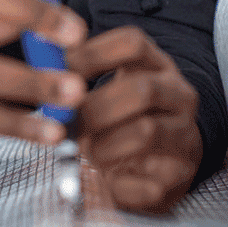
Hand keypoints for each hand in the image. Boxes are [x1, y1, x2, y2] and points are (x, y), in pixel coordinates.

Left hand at [67, 27, 202, 212]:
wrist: (164, 164)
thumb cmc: (126, 120)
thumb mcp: (114, 88)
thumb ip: (82, 76)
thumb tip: (42, 62)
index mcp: (160, 67)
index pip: (134, 44)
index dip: (94, 52)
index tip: (62, 66)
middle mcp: (180, 98)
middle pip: (143, 90)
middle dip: (96, 106)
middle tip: (67, 121)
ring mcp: (184, 138)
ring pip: (146, 133)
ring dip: (104, 145)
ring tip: (87, 150)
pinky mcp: (179, 178)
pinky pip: (145, 182)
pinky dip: (117, 183)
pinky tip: (107, 177)